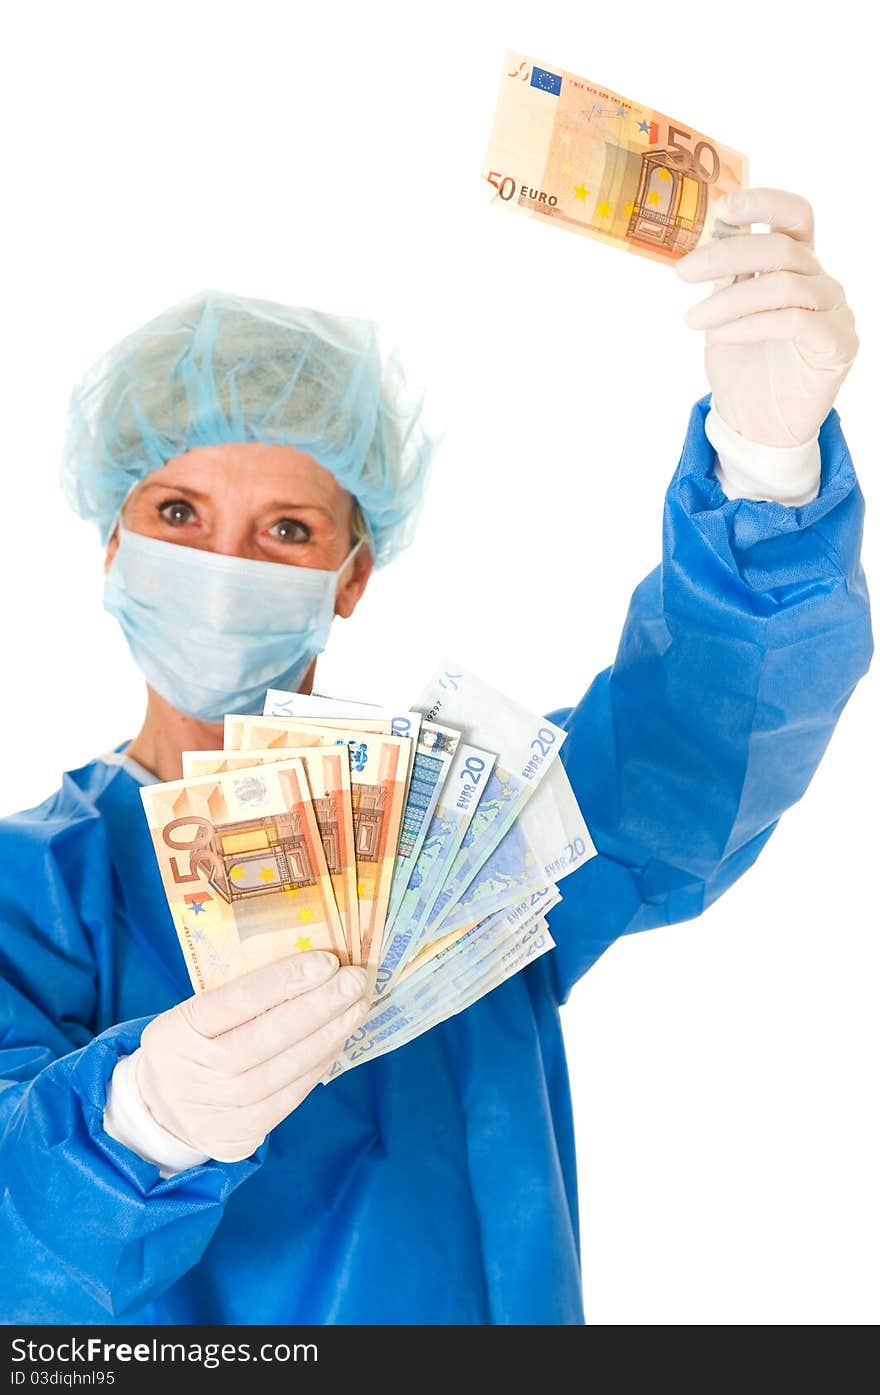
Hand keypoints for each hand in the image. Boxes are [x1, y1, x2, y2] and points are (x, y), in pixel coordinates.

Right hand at [136, 951, 368, 1162]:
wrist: (162, 1112)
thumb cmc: (191, 1046)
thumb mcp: (194, 1016)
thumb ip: (239, 996)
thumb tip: (310, 969)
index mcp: (175, 1031)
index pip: (236, 1000)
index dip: (284, 980)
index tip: (327, 961)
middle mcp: (192, 1074)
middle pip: (265, 1037)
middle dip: (319, 1005)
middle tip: (356, 981)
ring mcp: (215, 1111)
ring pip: (284, 1070)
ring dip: (329, 1035)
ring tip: (357, 1008)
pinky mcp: (238, 1137)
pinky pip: (290, 1097)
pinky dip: (319, 1065)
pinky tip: (338, 1040)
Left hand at [676, 187, 857, 446]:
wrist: (758, 426)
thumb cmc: (743, 367)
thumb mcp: (724, 313)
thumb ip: (726, 277)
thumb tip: (710, 235)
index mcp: (796, 265)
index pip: (794, 216)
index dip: (764, 202)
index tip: (723, 208)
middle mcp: (820, 281)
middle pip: (781, 247)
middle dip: (726, 255)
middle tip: (683, 272)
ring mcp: (833, 311)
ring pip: (784, 284)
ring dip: (729, 300)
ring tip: (692, 320)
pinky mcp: (837, 344)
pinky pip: (794, 321)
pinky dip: (750, 325)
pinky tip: (719, 336)